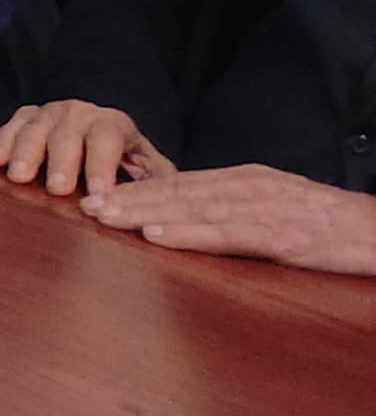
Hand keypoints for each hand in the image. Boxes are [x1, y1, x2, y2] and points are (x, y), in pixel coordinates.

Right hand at [0, 97, 168, 198]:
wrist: (102, 129)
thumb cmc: (127, 159)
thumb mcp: (151, 168)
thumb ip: (157, 184)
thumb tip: (159, 207)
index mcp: (114, 124)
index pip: (107, 140)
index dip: (102, 166)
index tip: (99, 192)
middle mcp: (80, 113)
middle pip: (68, 134)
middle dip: (62, 162)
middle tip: (57, 188)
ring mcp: (51, 112)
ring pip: (36, 127)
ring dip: (26, 152)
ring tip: (19, 176)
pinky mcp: (29, 115)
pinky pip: (13, 124)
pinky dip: (4, 141)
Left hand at [83, 164, 375, 273]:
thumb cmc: (331, 223)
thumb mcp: (279, 205)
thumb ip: (239, 206)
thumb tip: (197, 216)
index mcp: (244, 180)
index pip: (181, 184)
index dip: (138, 189)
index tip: (101, 195)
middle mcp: (245, 187)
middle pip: (176, 192)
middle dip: (127, 199)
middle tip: (84, 205)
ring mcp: (261, 209)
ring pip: (190, 209)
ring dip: (143, 213)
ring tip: (105, 217)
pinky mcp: (279, 235)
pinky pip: (224, 234)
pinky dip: (186, 233)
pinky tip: (157, 235)